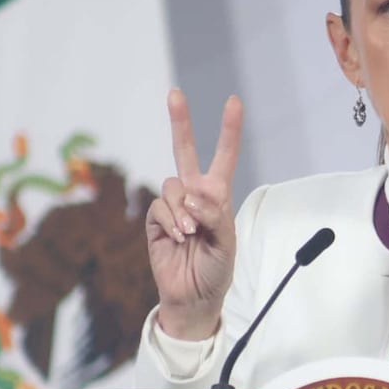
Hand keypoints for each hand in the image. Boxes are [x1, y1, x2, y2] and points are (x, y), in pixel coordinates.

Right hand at [145, 89, 242, 339]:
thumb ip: (215, 216)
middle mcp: (194, 195)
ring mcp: (173, 206)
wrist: (194, 295)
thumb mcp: (227, 243)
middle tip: (175, 93)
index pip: (224, 157)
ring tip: (192, 234)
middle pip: (183, 152)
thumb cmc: (216, 269)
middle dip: (179, 122)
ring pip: (173, 187)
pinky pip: (159, 207)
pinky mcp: (155, 220)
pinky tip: (178, 237)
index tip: (233, 102)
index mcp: (218, 196)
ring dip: (184, 210)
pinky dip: (171, 221)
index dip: (228, 130)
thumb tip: (194, 196)